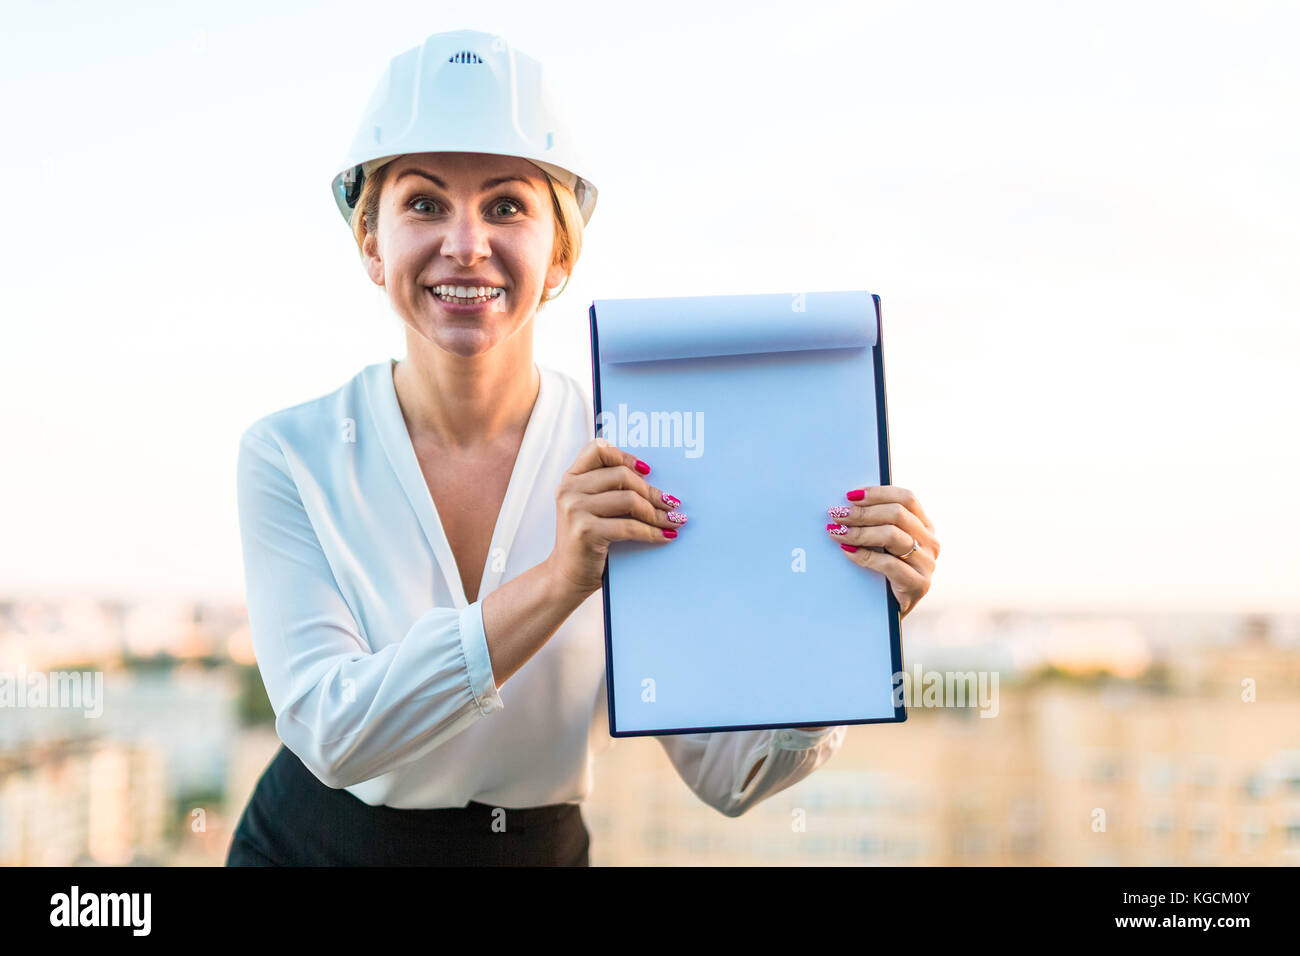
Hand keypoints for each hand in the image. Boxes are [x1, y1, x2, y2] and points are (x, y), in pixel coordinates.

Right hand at [545, 438, 688, 600]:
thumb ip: (608, 489)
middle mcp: (569, 489)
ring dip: (657, 513)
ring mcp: (574, 509)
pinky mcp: (585, 531)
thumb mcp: (591, 508)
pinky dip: (652, 532)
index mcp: (571, 478)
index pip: (598, 449)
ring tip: (674, 520)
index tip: (647, 470)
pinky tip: (665, 535)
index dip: (625, 456)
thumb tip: (653, 479)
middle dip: (651, 491)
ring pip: (629, 500)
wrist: (565, 577)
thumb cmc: (587, 541)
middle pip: (622, 475)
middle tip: (672, 503)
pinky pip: (629, 526)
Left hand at [825, 485, 937, 617]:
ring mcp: (927, 564)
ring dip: (859, 531)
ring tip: (836, 531)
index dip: (878, 493)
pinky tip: (847, 551)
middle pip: (897, 514)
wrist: (891, 615)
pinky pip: (889, 564)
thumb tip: (846, 504)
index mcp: (924, 526)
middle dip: (862, 512)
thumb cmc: (883, 573)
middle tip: (836, 514)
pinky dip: (864, 555)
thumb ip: (876, 524)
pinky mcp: (919, 584)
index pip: (906, 498)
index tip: (850, 496)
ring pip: (892, 535)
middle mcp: (930, 542)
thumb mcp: (884, 545)